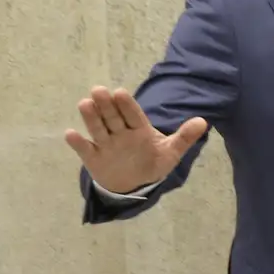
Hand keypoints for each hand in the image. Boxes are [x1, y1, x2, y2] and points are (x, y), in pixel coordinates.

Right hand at [64, 86, 206, 193]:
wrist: (135, 183)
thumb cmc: (152, 162)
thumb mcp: (171, 152)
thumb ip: (184, 137)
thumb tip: (203, 121)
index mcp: (139, 129)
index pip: (133, 114)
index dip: (127, 105)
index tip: (120, 92)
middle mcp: (120, 133)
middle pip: (113, 117)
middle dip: (106, 105)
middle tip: (98, 90)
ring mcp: (106, 144)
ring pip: (98, 128)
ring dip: (91, 117)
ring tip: (84, 104)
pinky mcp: (94, 158)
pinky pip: (85, 149)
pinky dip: (77, 143)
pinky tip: (70, 134)